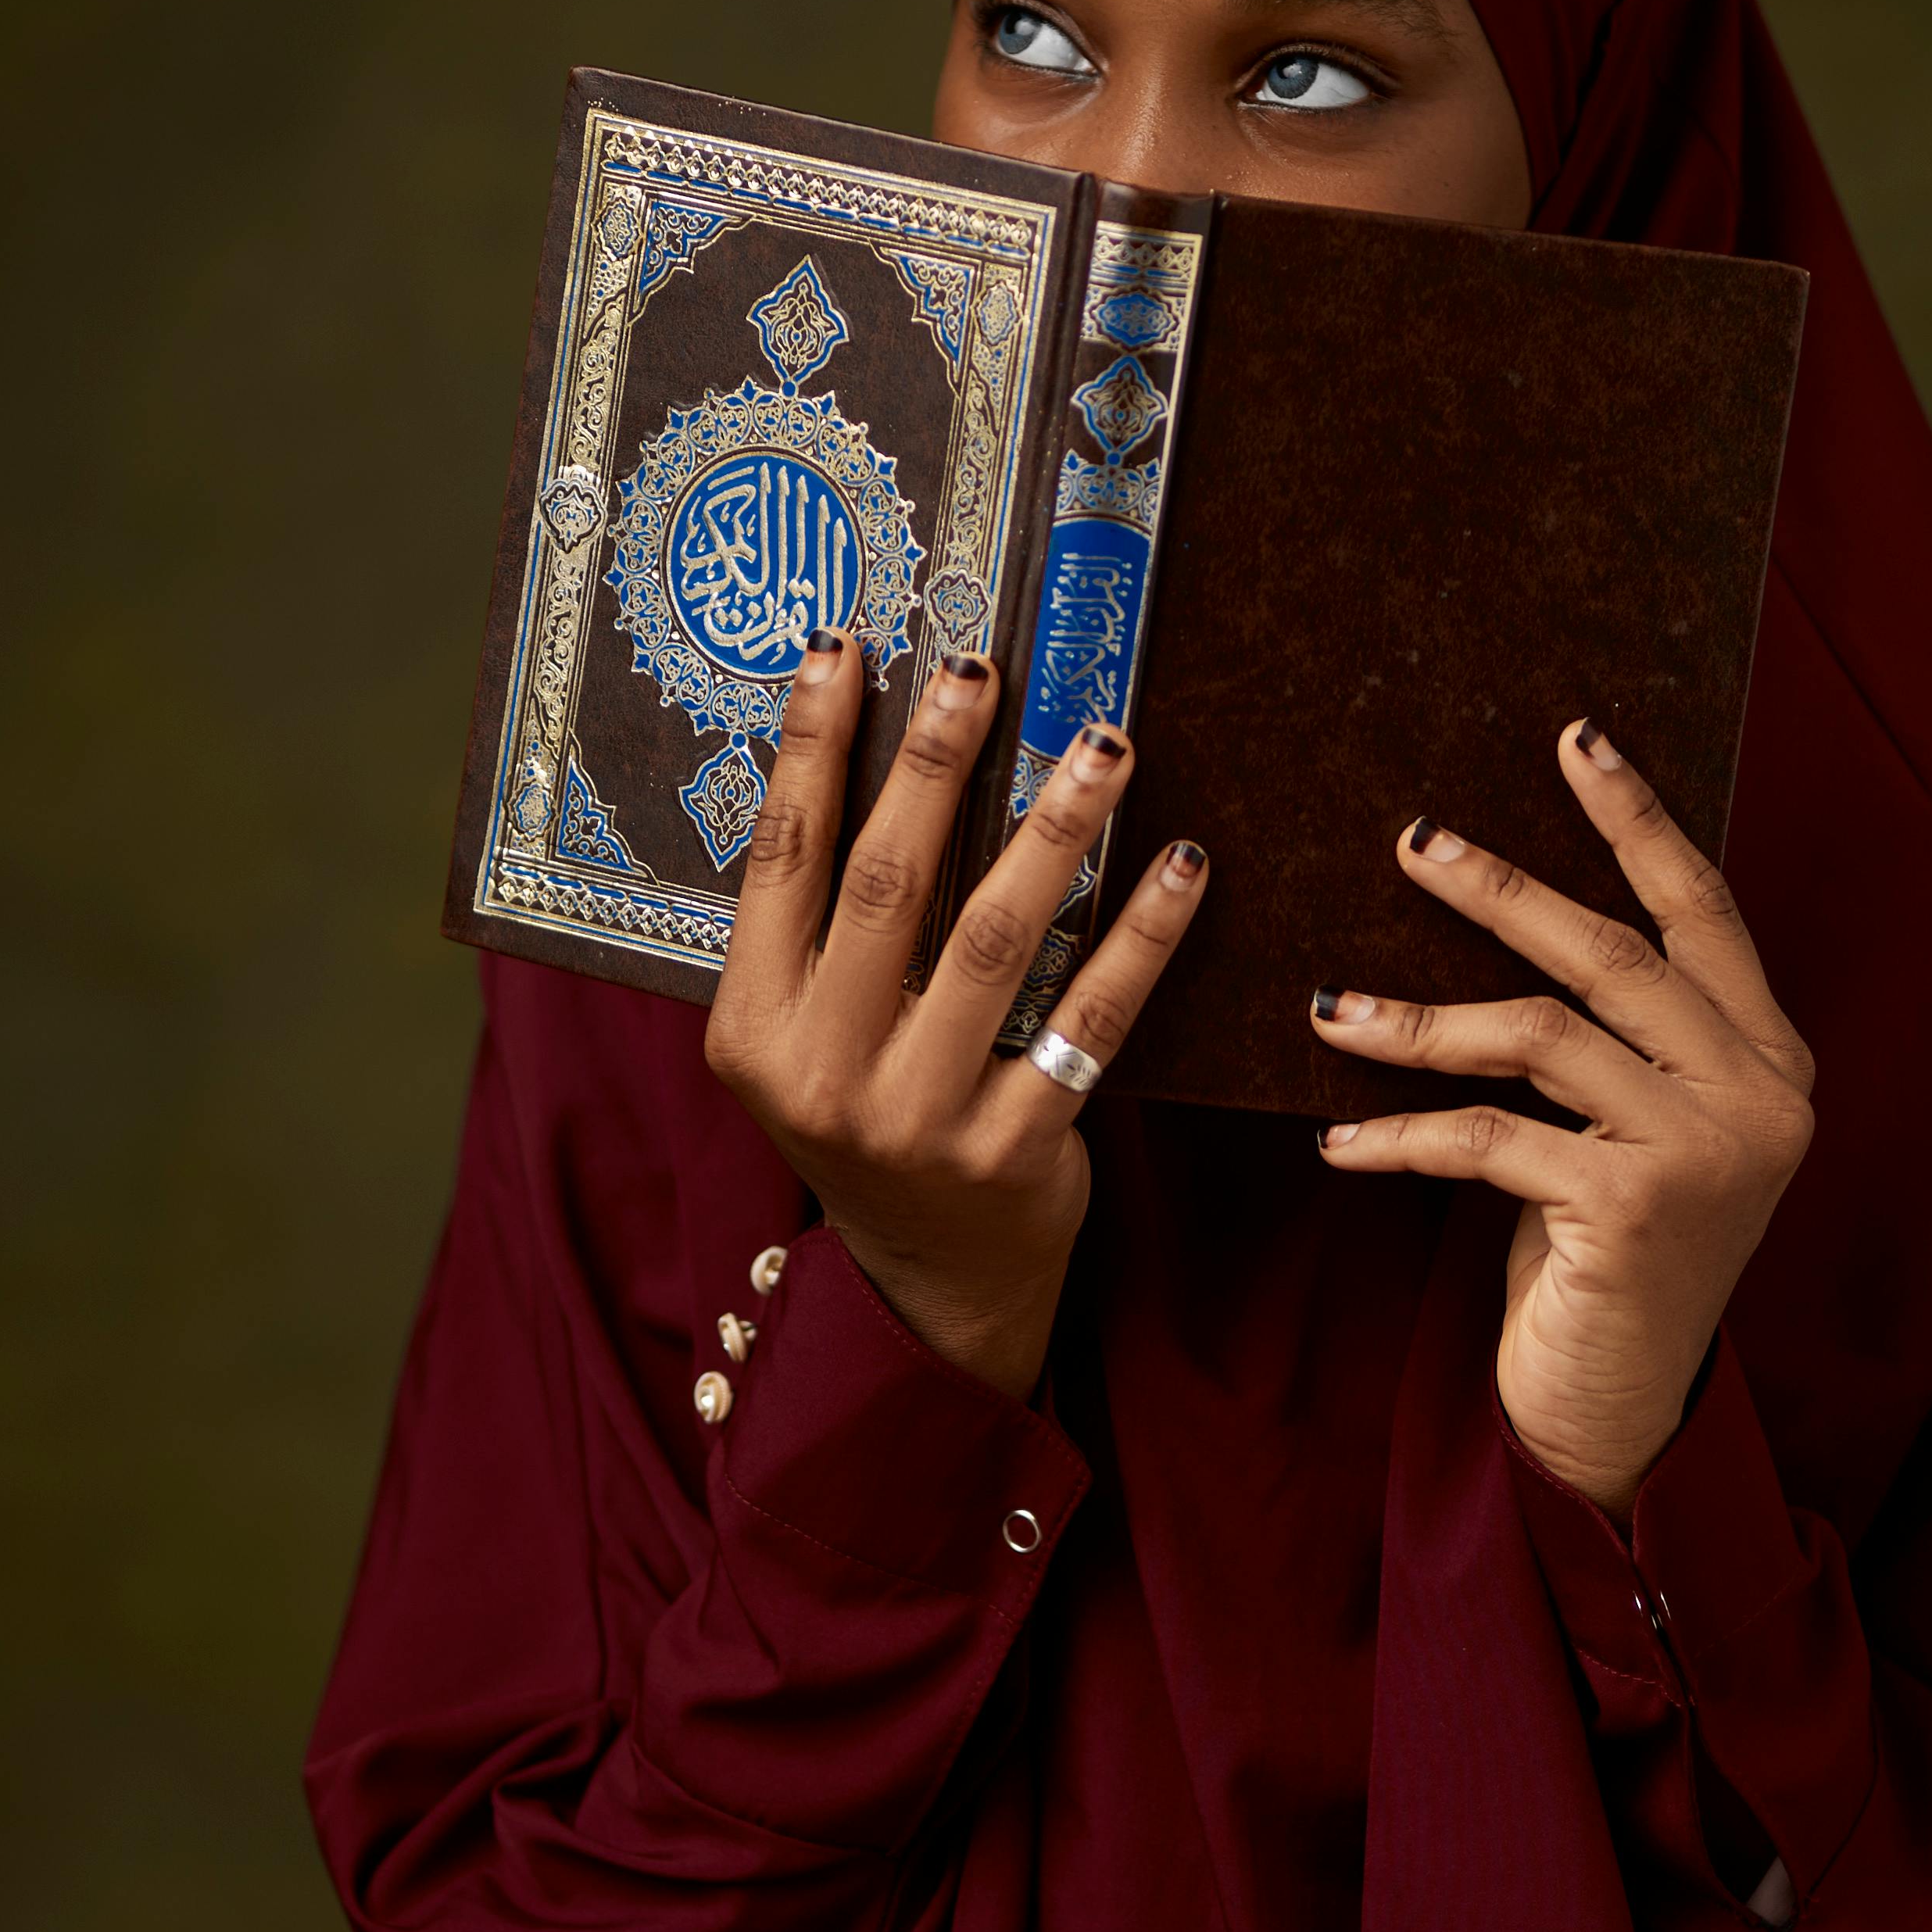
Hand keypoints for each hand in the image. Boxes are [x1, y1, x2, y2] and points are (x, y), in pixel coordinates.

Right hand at [704, 632, 1208, 1400]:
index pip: (782, 861)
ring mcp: (918, 1117)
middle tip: (983, 670)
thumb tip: (872, 750)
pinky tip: (1179, 864)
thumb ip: (823, 929)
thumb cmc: (870, 1115)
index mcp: (752, 1029)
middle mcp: (823, 1073)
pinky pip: (1089, 1018)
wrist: (928, 1282)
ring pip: (995, 940)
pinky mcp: (1012, 1150)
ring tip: (1103, 744)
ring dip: (1055, 828)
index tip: (847, 649)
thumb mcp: (806, 1036)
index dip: (815, 750)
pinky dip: (1141, 935)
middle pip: (887, 884)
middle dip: (939, 764)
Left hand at [1310, 728, 1814, 1512]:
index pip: (1700, 909)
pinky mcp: (1638, 1210)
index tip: (1573, 734)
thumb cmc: (1601, 1263)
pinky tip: (1339, 1138)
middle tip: (1410, 841)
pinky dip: (1403, 1133)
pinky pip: (1491, 1138)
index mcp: (1770, 1057)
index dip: (1636, 819)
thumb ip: (1611, 1040)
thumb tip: (1497, 904)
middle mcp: (1761, 1094)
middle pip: (1614, 953)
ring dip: (1421, 1016)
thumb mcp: (1623, 1132)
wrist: (1615, 1413)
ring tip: (1329, 1006)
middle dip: (1504, 889)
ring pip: (1543, 1035)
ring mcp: (1709, 1151)